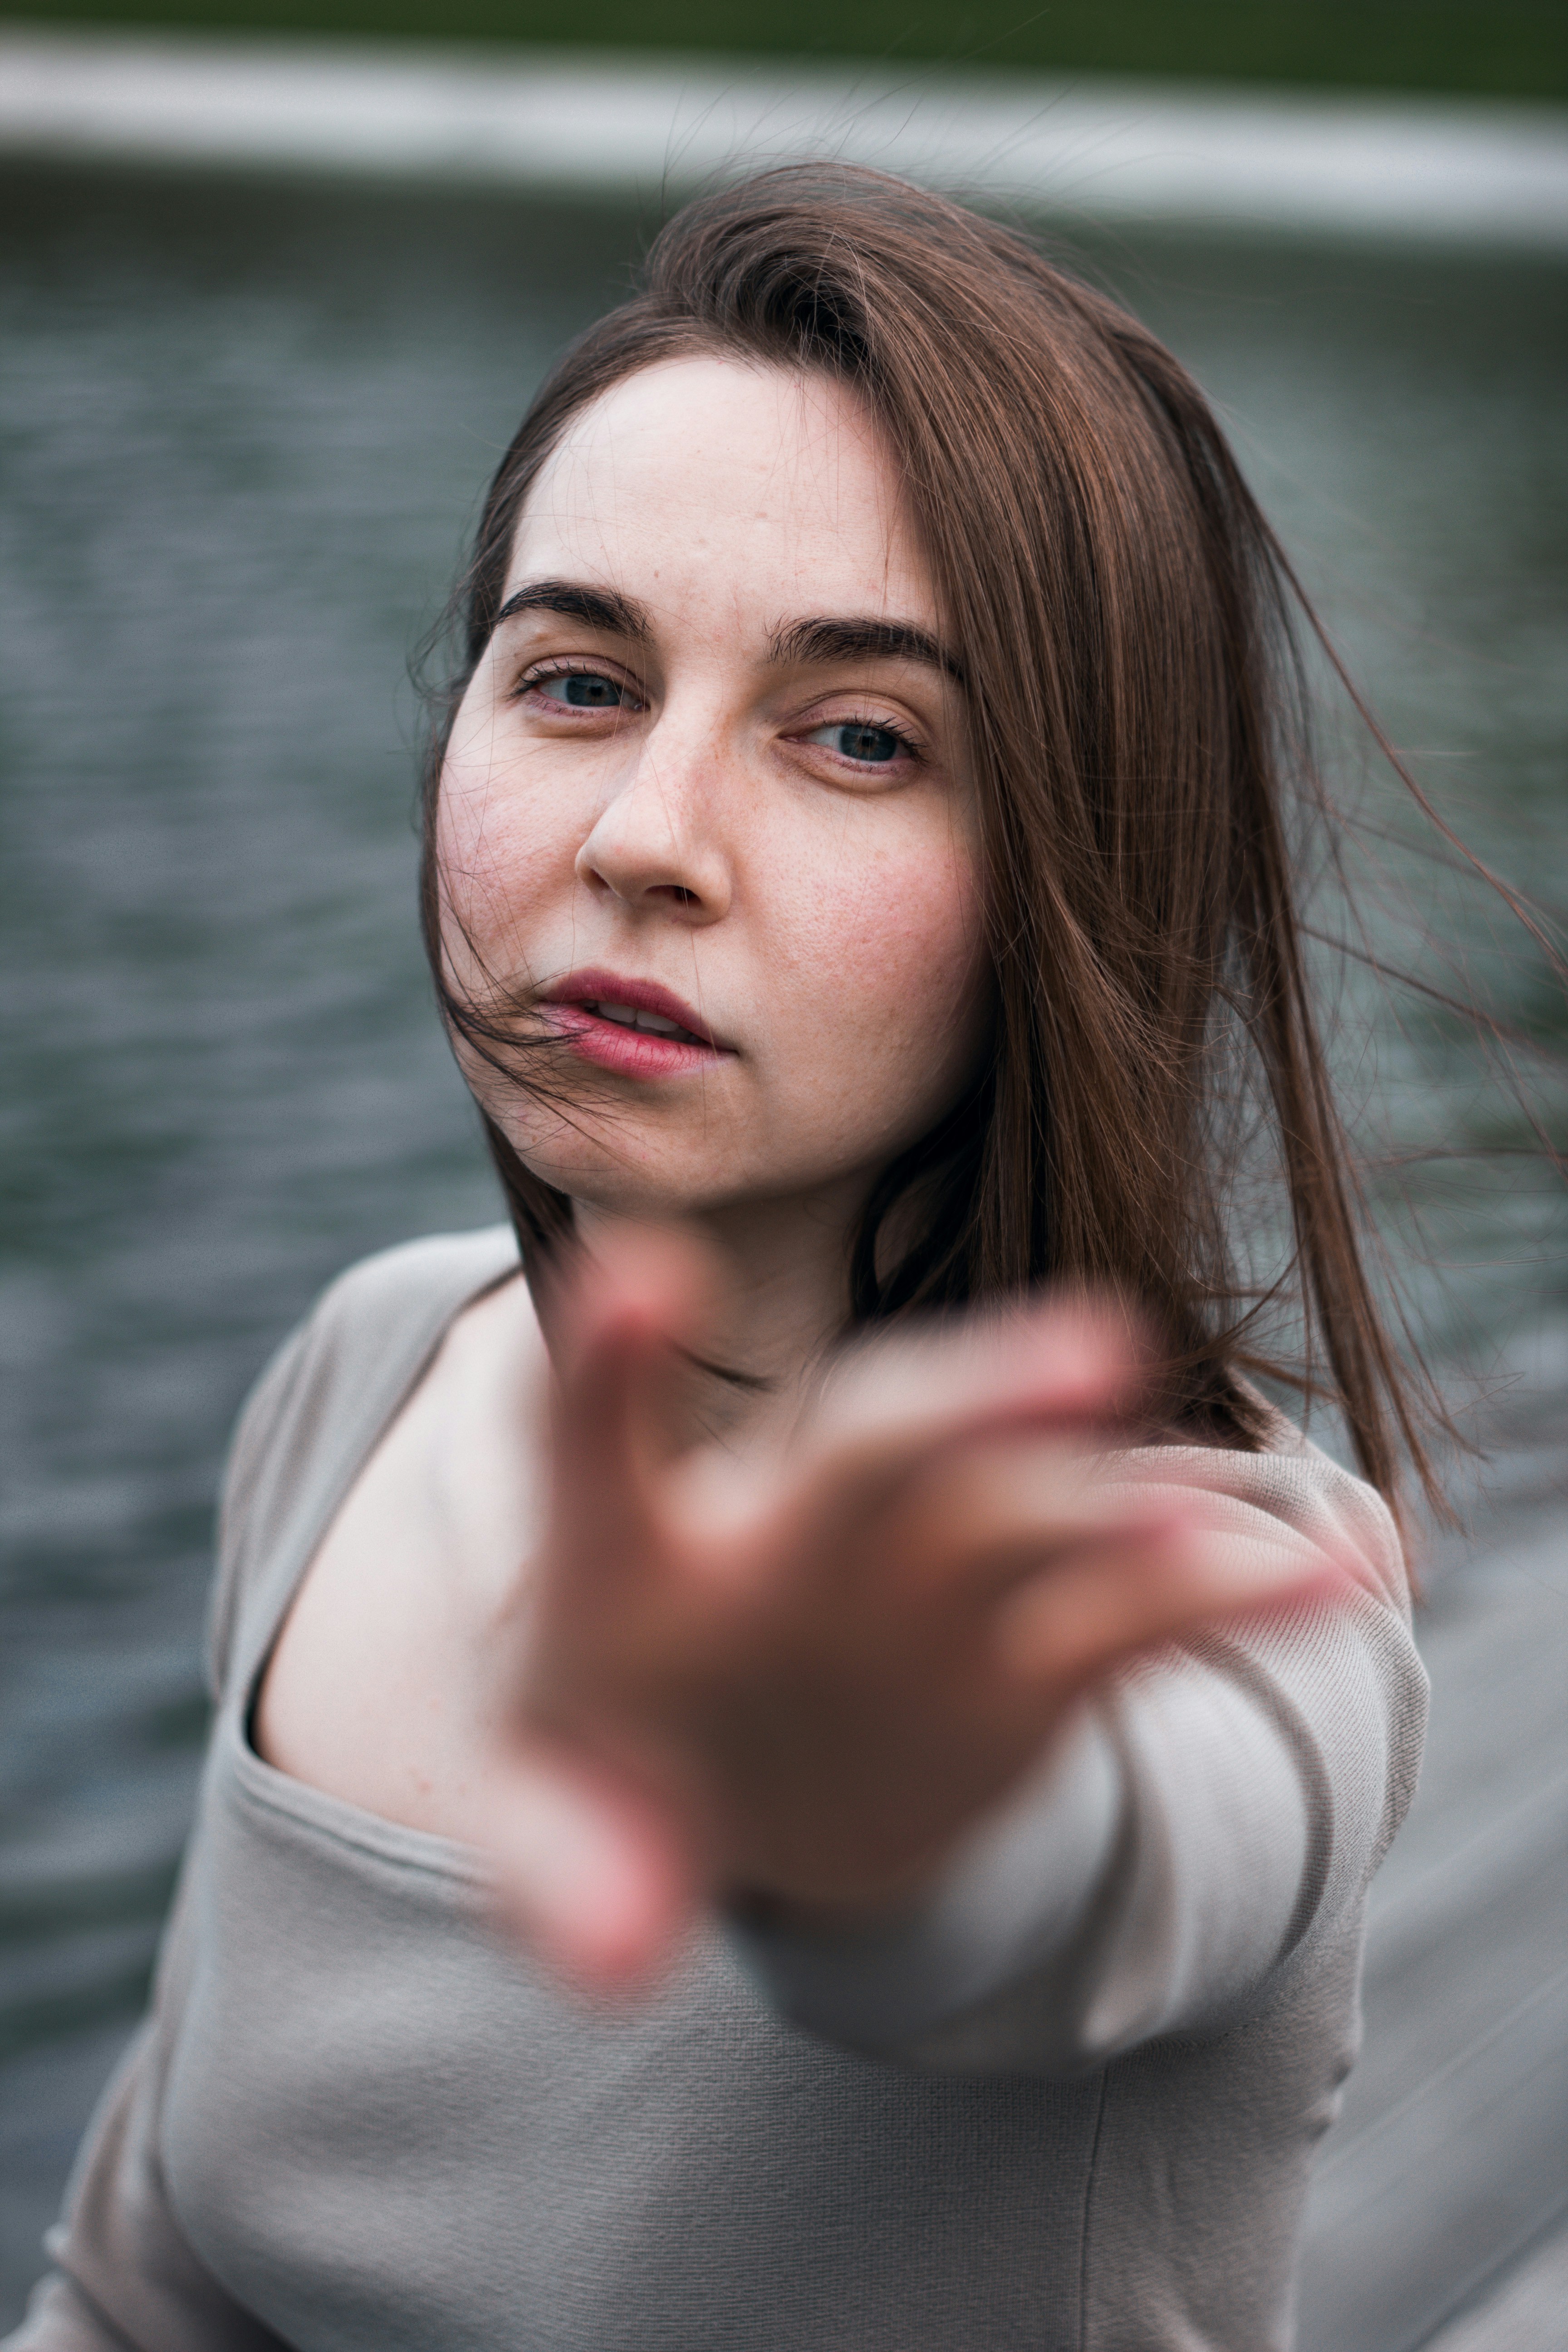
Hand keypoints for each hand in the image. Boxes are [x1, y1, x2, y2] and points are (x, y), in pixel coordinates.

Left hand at [484, 1228, 1338, 1991]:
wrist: (732, 1774)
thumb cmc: (617, 1768)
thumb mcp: (555, 1821)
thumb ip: (566, 1873)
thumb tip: (620, 1957)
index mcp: (633, 1560)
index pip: (597, 1443)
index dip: (614, 1369)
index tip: (645, 1273)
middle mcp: (790, 1534)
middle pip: (876, 1451)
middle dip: (971, 1403)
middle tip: (1094, 1357)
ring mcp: (917, 1575)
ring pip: (1028, 1516)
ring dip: (1128, 1505)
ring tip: (1223, 1516)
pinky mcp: (1022, 1648)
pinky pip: (1126, 1609)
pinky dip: (1223, 1592)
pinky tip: (1330, 1575)